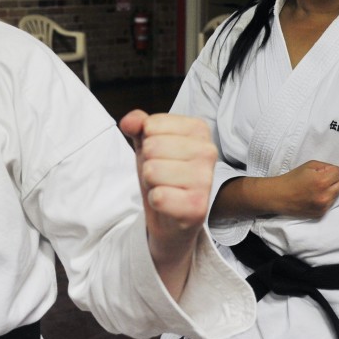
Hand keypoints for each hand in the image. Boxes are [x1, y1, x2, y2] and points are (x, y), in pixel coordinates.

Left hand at [119, 110, 217, 298]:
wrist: (170, 217)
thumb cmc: (162, 174)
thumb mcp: (147, 144)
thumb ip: (138, 125)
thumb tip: (129, 122)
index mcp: (199, 130)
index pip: (151, 125)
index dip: (146, 143)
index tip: (161, 155)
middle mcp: (208, 152)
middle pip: (151, 148)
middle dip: (148, 164)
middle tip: (161, 176)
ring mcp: (206, 180)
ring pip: (152, 171)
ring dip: (151, 183)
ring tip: (165, 188)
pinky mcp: (198, 207)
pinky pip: (158, 196)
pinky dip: (155, 201)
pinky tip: (168, 203)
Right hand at [272, 160, 338, 218]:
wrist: (279, 196)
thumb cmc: (292, 179)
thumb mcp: (308, 165)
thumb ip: (325, 166)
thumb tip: (335, 172)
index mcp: (322, 181)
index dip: (331, 170)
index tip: (322, 172)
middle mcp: (325, 195)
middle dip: (332, 180)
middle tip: (319, 180)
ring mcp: (323, 206)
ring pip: (337, 194)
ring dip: (330, 190)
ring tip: (316, 189)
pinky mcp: (321, 214)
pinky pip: (330, 203)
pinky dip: (325, 199)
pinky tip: (314, 197)